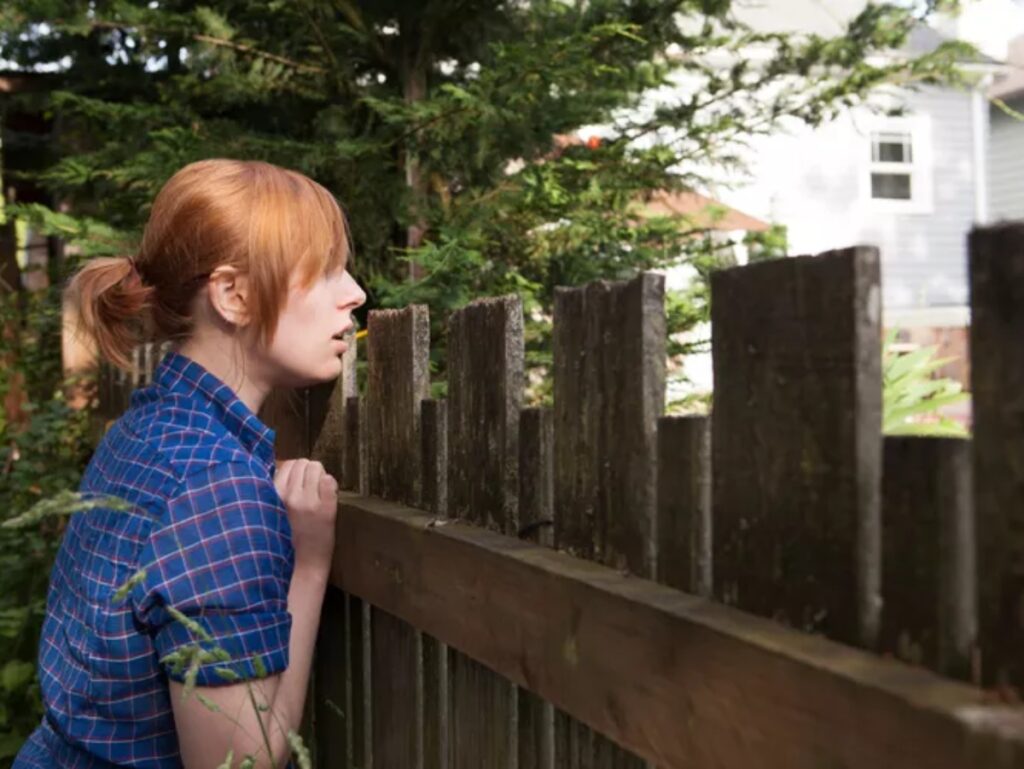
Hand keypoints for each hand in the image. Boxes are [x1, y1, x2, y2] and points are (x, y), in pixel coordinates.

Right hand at [273, 459, 338, 573]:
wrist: (304, 564)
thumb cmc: (287, 538)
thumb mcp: (273, 511)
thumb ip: (277, 491)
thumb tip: (287, 466)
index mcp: (274, 497)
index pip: (287, 465)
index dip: (296, 470)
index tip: (299, 481)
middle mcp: (291, 497)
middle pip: (303, 463)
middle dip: (308, 471)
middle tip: (310, 488)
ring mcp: (310, 502)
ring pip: (317, 468)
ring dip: (319, 476)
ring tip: (318, 492)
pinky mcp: (327, 509)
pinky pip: (329, 480)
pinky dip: (330, 484)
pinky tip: (327, 496)